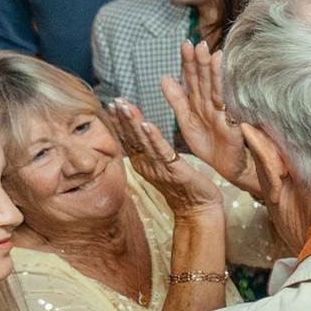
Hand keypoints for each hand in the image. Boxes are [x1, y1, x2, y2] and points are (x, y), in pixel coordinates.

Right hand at [108, 98, 224, 216]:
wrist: (197, 209)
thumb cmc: (182, 187)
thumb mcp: (161, 166)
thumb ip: (151, 151)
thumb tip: (142, 134)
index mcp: (144, 162)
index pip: (128, 138)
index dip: (120, 121)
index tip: (113, 104)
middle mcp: (148, 164)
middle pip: (132, 138)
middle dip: (123, 118)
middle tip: (115, 100)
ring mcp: (159, 168)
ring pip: (144, 142)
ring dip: (134, 123)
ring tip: (126, 106)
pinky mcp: (174, 170)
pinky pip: (163, 152)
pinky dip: (155, 138)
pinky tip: (148, 125)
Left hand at [162, 41, 257, 196]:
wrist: (224, 167)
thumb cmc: (208, 144)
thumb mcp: (186, 120)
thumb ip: (177, 99)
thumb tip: (165, 77)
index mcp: (199, 101)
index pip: (193, 78)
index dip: (189, 62)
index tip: (185, 44)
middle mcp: (212, 104)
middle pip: (205, 80)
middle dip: (201, 62)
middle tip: (197, 44)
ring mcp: (223, 113)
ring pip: (217, 90)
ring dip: (214, 73)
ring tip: (211, 55)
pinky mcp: (232, 126)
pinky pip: (228, 109)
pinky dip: (226, 96)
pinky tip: (225, 83)